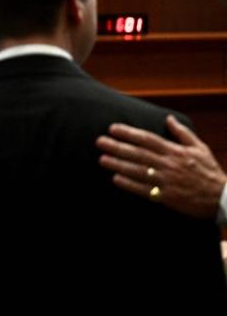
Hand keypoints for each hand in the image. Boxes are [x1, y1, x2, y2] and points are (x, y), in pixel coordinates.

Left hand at [97, 114, 226, 218]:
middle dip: (118, 147)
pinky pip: (144, 190)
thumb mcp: (200, 148)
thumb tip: (168, 118)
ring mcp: (167, 181)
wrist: (221, 197)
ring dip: (119, 165)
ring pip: (138, 171)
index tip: (112, 128)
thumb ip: (182, 133)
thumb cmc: (209, 171)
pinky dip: (129, 184)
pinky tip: (115, 179)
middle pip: (139, 154)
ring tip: (102, 159)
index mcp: (175, 151)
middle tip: (99, 142)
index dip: (129, 133)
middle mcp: (169, 164)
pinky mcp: (166, 197)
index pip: (148, 139)